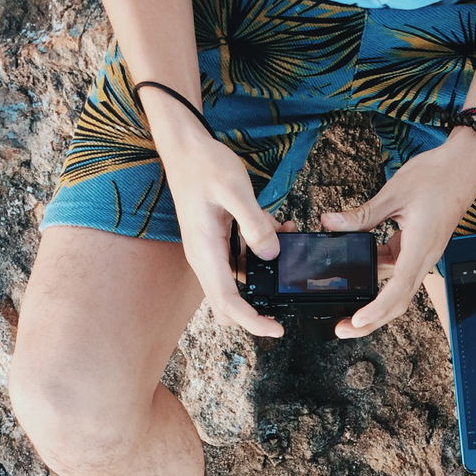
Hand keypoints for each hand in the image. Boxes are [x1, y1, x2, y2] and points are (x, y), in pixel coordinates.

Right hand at [161, 132, 291, 337]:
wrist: (184, 146)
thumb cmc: (204, 164)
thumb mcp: (234, 189)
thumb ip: (254, 224)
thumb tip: (272, 255)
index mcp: (205, 252)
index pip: (227, 303)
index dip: (252, 322)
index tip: (277, 329)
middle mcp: (206, 258)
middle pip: (229, 304)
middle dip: (257, 309)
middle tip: (285, 304)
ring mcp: (212, 251)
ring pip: (240, 281)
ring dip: (266, 272)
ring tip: (291, 243)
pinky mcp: (219, 241)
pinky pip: (243, 259)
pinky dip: (262, 251)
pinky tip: (281, 228)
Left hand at [320, 129, 475, 338]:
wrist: (464, 167)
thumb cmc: (437, 176)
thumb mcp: (394, 193)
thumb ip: (362, 215)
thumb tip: (331, 224)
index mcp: (420, 248)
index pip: (397, 290)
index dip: (376, 310)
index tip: (357, 320)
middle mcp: (424, 259)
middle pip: (398, 302)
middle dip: (371, 321)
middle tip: (343, 329)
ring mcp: (422, 257)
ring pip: (397, 291)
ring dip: (374, 303)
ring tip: (347, 310)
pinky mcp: (419, 250)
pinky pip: (397, 272)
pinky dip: (378, 277)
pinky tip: (359, 272)